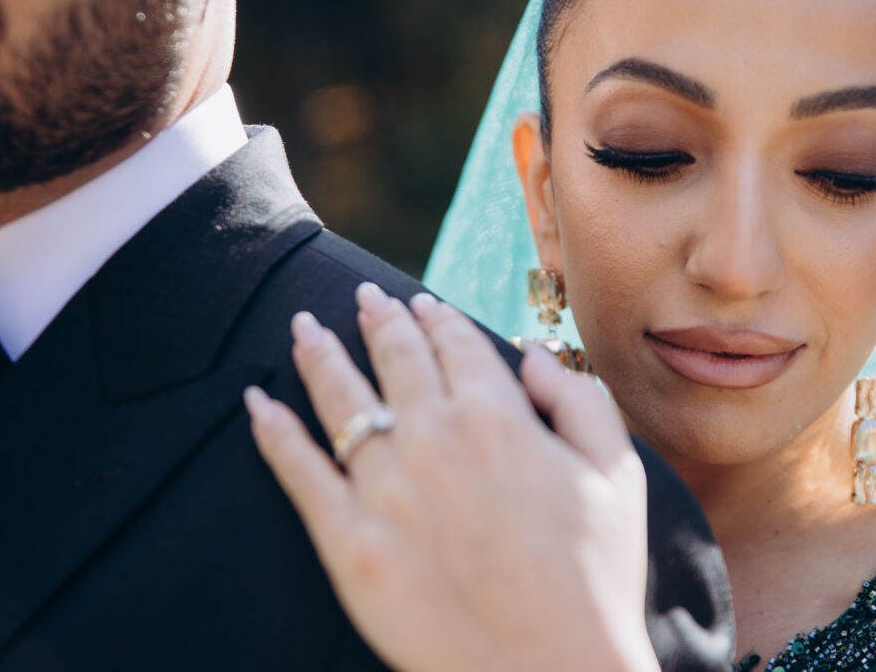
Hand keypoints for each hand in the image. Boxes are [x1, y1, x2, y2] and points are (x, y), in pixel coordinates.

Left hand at [245, 283, 659, 671]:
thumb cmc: (596, 579)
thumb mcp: (617, 475)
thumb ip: (577, 400)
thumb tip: (534, 354)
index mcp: (498, 417)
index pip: (456, 344)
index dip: (436, 318)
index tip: (421, 303)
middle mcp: (433, 438)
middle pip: (395, 358)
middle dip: (378, 320)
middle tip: (362, 297)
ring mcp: (384, 489)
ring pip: (340, 399)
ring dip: (319, 354)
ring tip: (302, 326)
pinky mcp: (349, 542)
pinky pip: (299, 471)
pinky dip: (274, 431)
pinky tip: (258, 403)